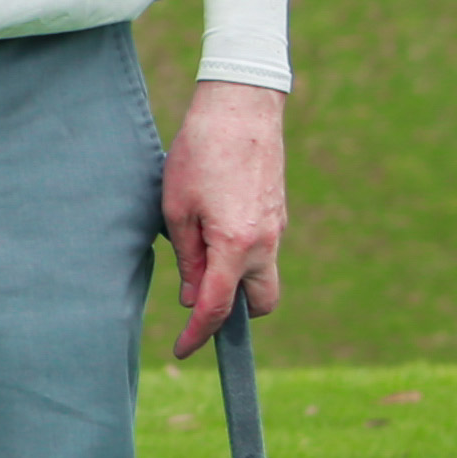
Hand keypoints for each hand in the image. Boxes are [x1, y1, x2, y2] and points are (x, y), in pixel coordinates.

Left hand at [164, 77, 286, 351]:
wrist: (241, 108)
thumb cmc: (200, 154)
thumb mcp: (177, 209)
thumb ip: (188, 259)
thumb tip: (193, 298)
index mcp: (236, 246)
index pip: (218, 308)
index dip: (197, 335)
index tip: (181, 349)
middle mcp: (266, 244)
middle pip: (260, 303)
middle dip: (234, 313)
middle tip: (198, 302)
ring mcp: (278, 229)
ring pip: (265, 276)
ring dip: (237, 280)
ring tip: (201, 255)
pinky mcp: (278, 214)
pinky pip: (264, 250)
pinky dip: (243, 255)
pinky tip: (215, 228)